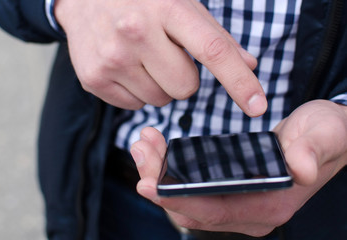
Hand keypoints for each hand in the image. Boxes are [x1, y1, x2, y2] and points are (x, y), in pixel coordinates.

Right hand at [54, 0, 266, 115]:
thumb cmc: (140, 0)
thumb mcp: (180, 4)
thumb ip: (216, 36)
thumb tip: (249, 64)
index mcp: (167, 7)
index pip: (213, 51)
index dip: (239, 82)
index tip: (258, 106)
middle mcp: (136, 32)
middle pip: (186, 88)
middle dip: (182, 77)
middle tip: (165, 55)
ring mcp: (112, 57)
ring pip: (160, 100)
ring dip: (158, 84)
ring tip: (141, 58)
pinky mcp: (93, 78)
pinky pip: (134, 106)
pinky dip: (136, 91)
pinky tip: (124, 66)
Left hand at [130, 100, 346, 236]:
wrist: (323, 136)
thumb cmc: (325, 136)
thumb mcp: (322, 137)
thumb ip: (310, 154)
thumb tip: (301, 169)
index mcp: (268, 206)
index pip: (214, 212)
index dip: (179, 200)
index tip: (147, 183)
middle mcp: (249, 211)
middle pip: (192, 207)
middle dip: (160, 181)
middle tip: (140, 150)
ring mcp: (238, 202)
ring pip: (187, 197)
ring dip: (162, 173)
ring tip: (144, 144)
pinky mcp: (231, 189)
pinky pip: (193, 186)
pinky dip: (173, 170)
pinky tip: (161, 148)